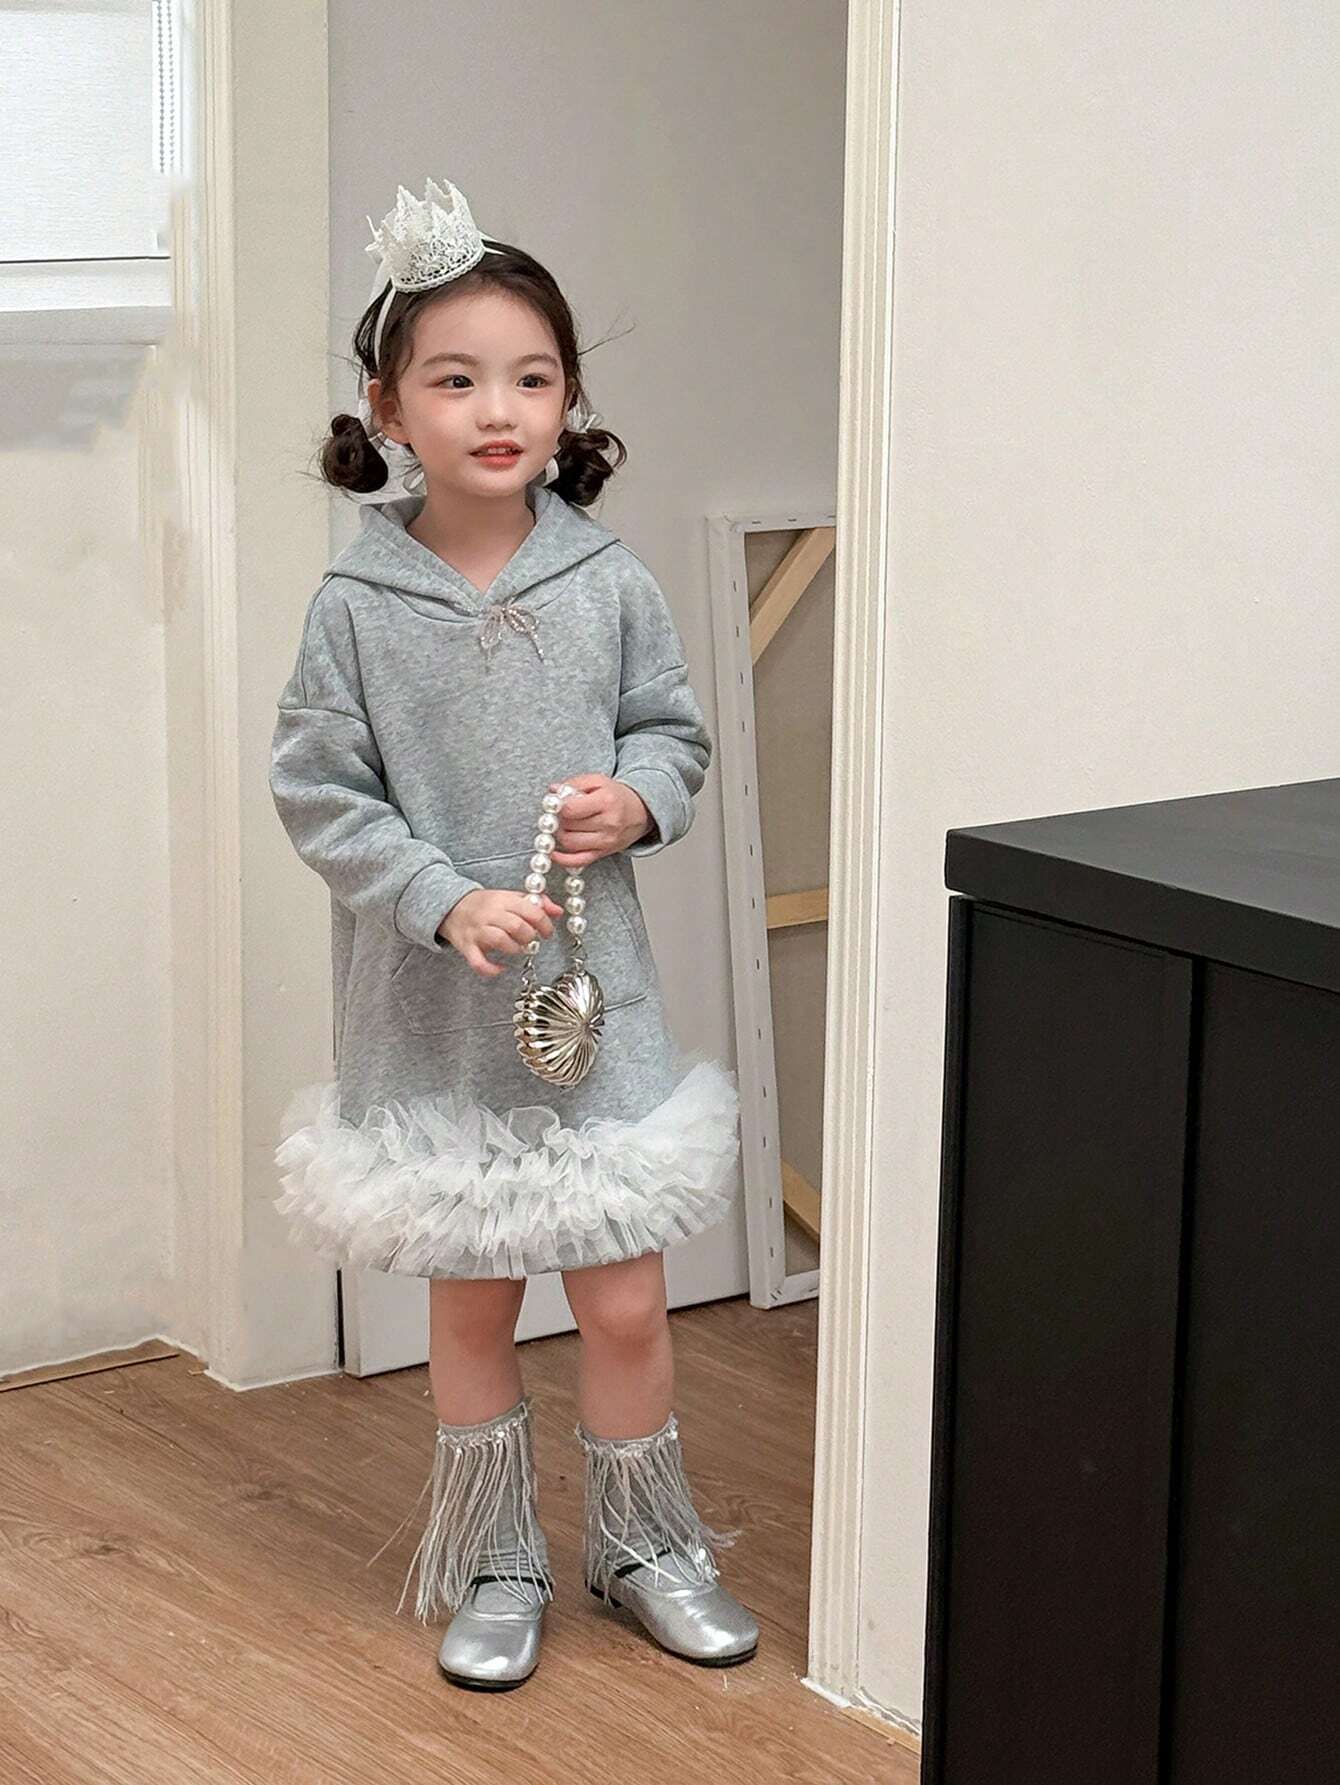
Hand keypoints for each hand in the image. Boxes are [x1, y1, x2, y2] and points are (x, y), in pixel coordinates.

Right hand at [439, 887, 563, 978]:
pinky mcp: (467, 947)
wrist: (451, 906)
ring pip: (500, 940)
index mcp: (502, 900)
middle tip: (530, 940)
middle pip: (516, 926)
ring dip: (514, 949)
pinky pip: (479, 962)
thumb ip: (536, 903)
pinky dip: (492, 969)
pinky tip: (502, 968)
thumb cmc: (486, 904)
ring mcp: (477, 931)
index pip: (530, 910)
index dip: (544, 924)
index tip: (547, 932)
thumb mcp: (510, 897)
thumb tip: (558, 911)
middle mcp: (489, 914)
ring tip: (517, 949)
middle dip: (529, 937)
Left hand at [547, 773, 652, 867]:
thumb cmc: (618, 797)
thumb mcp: (598, 781)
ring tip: (566, 824)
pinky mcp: (603, 853)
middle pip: (568, 826)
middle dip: (559, 819)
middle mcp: (608, 823)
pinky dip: (563, 860)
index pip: (570, 809)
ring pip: (569, 843)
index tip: (558, 803)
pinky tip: (555, 854)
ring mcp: (606, 841)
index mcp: (606, 801)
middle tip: (562, 813)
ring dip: (561, 834)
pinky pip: (578, 861)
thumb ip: (574, 783)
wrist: (640, 812)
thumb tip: (553, 790)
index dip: (558, 806)